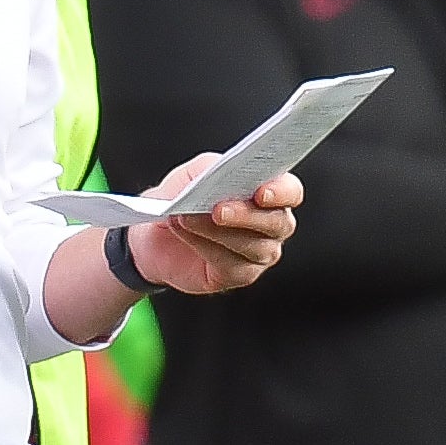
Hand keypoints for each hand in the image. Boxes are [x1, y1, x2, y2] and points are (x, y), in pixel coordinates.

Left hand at [127, 167, 297, 294]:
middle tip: (218, 209)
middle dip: (247, 215)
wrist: (155, 232)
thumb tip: (219, 176)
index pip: (290, 191)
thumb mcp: (193, 174)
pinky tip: (187, 233)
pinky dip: (206, 247)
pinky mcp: (239, 274)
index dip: (282, 191)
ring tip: (188, 218)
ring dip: (220, 232)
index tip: (261, 191)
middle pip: (278, 223)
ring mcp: (259, 252)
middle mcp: (272, 224)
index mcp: (270, 191)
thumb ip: (211, 169)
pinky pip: (231, 265)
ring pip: (255, 247)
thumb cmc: (183, 197)